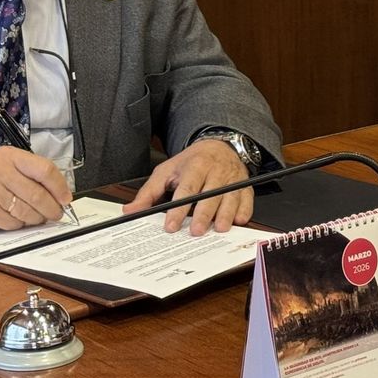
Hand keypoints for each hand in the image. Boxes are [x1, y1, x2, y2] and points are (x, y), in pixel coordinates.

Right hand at [0, 148, 72, 230]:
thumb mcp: (3, 165)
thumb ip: (28, 173)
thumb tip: (57, 192)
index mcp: (9, 156)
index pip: (44, 169)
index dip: (59, 186)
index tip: (66, 198)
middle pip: (37, 194)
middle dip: (52, 208)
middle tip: (57, 214)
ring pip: (27, 211)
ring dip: (37, 219)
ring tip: (38, 218)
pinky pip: (12, 223)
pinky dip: (19, 225)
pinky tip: (17, 220)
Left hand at [124, 139, 253, 235]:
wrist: (219, 146)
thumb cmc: (191, 162)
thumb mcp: (167, 171)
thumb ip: (149, 192)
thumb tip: (131, 211)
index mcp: (196, 165)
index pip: (187, 188)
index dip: (179, 208)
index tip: (171, 226)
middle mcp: (216, 171)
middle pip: (210, 194)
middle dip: (203, 214)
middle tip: (195, 232)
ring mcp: (232, 178)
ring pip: (230, 197)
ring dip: (225, 214)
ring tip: (218, 229)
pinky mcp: (245, 185)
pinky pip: (247, 198)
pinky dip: (244, 210)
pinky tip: (237, 221)